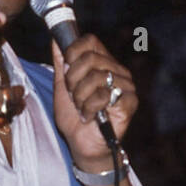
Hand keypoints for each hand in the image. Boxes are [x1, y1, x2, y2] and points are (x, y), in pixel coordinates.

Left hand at [51, 36, 137, 167]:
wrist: (82, 146)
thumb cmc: (74, 118)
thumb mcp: (62, 88)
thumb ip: (61, 64)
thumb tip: (55, 39)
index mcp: (102, 63)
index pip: (90, 41)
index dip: (73, 52)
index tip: (66, 70)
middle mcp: (117, 70)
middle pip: (90, 58)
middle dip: (73, 80)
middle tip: (73, 97)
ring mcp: (126, 85)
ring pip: (96, 77)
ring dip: (80, 98)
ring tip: (81, 109)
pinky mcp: (130, 102)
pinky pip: (104, 95)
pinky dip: (90, 108)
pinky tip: (90, 117)